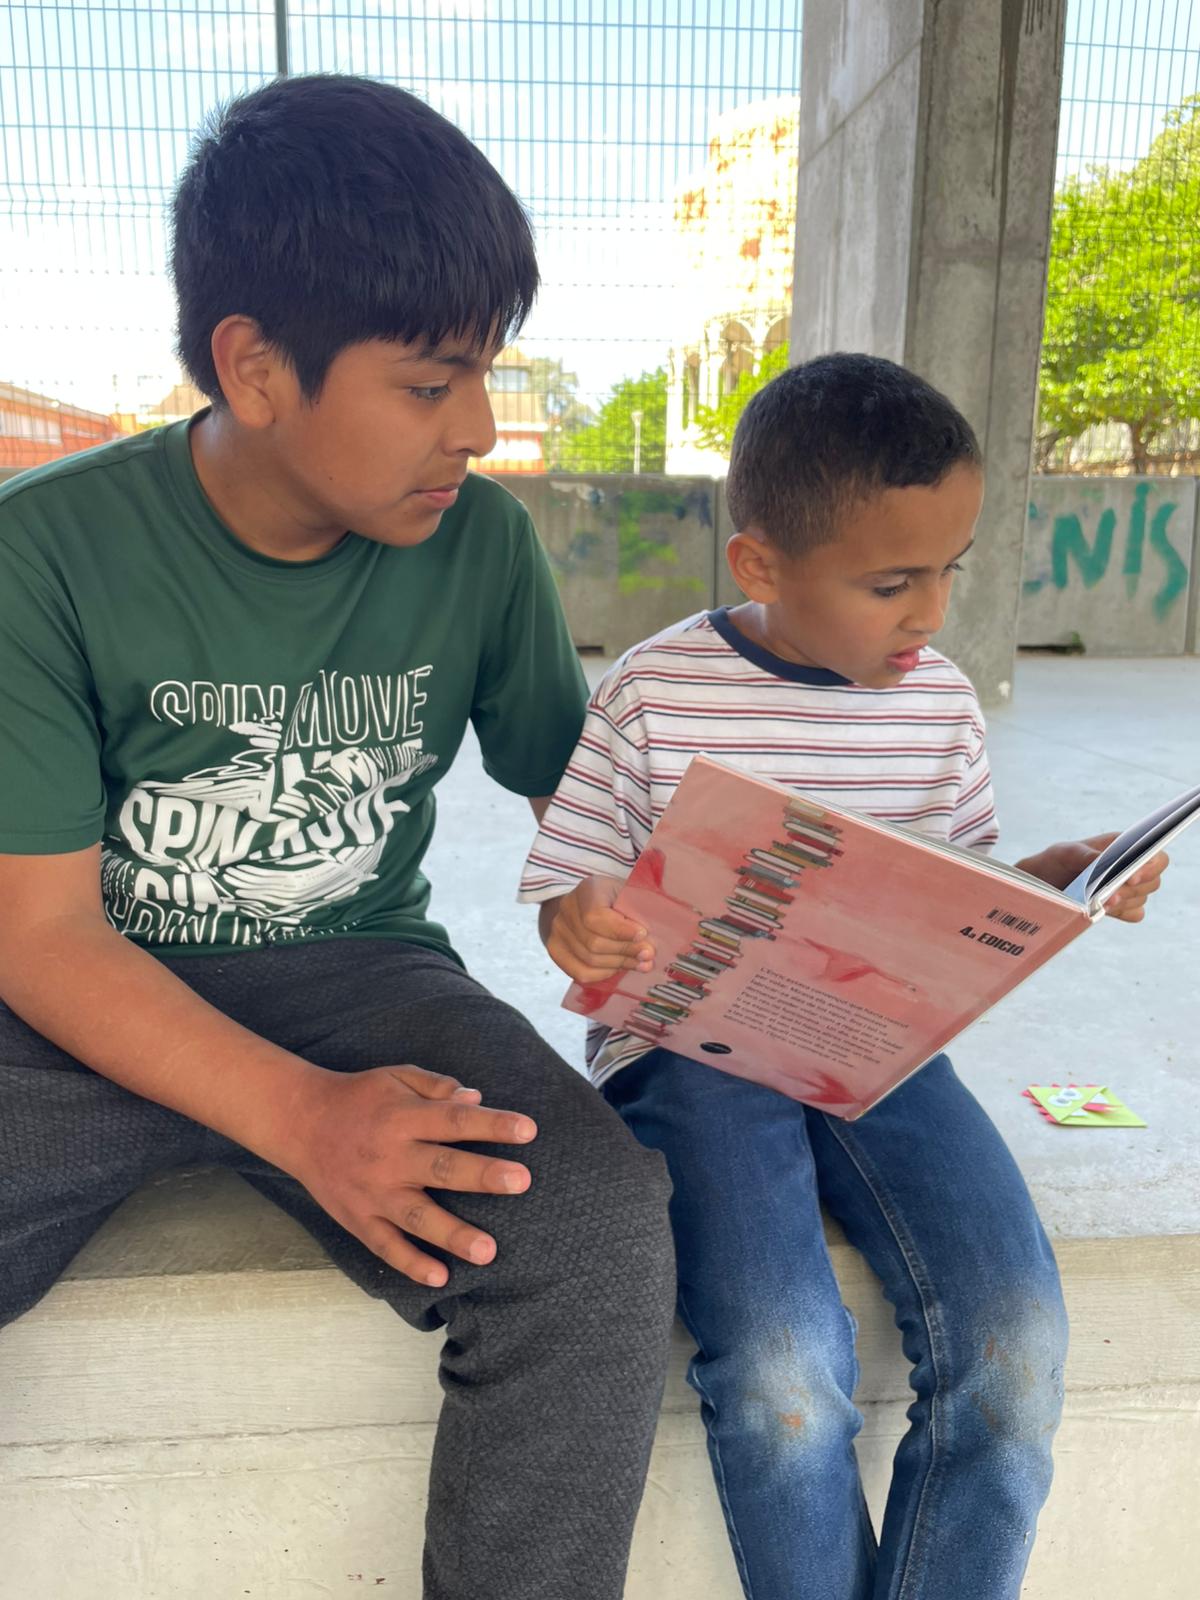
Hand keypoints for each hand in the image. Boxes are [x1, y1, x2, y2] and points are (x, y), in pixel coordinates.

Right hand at [281, 1064, 537, 1286]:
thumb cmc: (359, 1097)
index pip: (454, 1120)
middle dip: (483, 1175)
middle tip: (522, 1182)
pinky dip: (410, 1264)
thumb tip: (477, 1099)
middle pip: (442, 1167)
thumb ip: (437, 1087)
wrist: (299, 1121)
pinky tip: (439, 1277)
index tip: (529, 1129)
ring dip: (452, 1234)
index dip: (492, 1124)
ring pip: (417, 1216)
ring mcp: (373, 1192)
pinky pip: (385, 1246)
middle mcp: (390, 1156)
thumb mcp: (397, 1077)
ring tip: (488, 1251)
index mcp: (403, 1117)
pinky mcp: (357, 1218)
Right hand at [544, 874, 654, 981]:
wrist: (590, 902)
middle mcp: (567, 908)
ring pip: (589, 959)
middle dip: (624, 951)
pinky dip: (603, 974)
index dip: (620, 931)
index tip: (643, 935)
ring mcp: (557, 930)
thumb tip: (647, 949)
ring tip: (640, 963)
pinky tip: (619, 968)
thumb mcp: (631, 896)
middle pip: (593, 942)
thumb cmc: (619, 899)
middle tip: (648, 954)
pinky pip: (580, 972)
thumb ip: (639, 916)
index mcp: (587, 889)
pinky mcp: (556, 949)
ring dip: (618, 964)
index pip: (595, 917)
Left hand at [1016, 833, 1168, 923]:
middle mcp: (1131, 867)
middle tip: (1112, 895)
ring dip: (1125, 901)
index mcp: (1125, 847)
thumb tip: (1102, 860)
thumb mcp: (1066, 853)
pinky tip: (1105, 910)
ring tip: (1102, 903)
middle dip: (1133, 888)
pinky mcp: (1121, 907)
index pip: (1155, 855)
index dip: (1149, 866)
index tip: (1131, 876)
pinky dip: (1123, 912)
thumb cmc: (1057, 861)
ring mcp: (1128, 888)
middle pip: (1153, 880)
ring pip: (1142, 897)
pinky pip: (1134, 913)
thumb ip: (1085, 855)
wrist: (1044, 883)